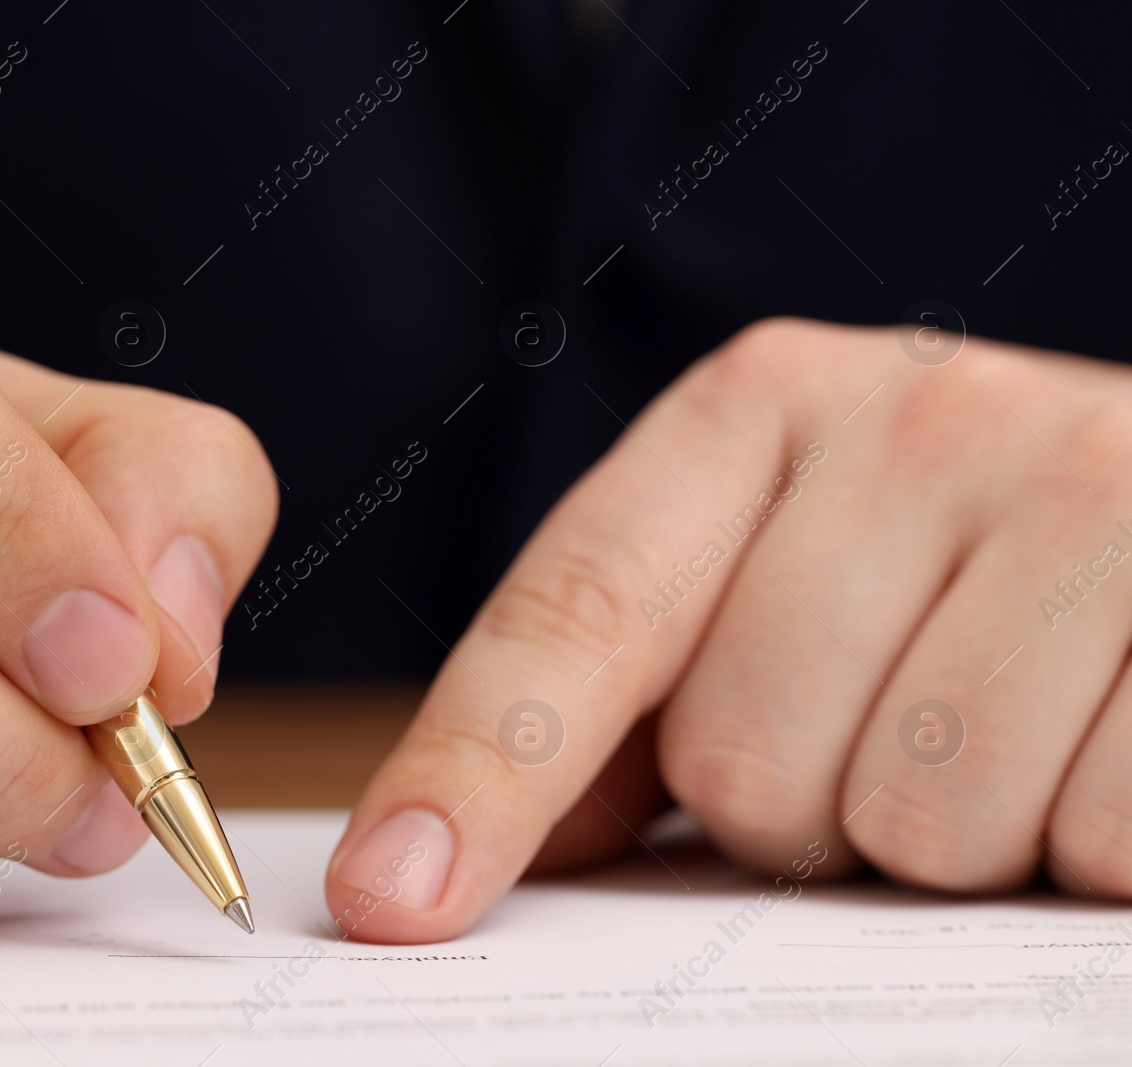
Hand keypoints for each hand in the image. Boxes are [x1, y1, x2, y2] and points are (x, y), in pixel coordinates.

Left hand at [328, 317, 1131, 940]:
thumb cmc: (950, 573)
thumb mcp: (768, 589)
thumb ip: (609, 708)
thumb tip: (443, 862)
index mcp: (761, 408)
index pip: (579, 614)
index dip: (479, 774)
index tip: (391, 901)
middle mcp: (916, 415)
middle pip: (743, 758)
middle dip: (797, 810)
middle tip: (881, 737)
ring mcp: (1084, 486)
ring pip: (917, 820)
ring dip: (947, 837)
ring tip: (1002, 735)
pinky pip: (1090, 838)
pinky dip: (1084, 841)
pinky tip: (1099, 737)